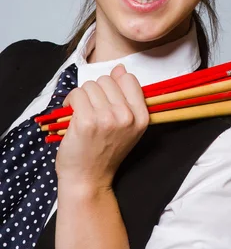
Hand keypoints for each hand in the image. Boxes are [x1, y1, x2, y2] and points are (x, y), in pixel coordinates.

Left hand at [55, 64, 148, 190]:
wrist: (88, 179)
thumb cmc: (105, 152)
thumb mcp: (126, 126)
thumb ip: (126, 97)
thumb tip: (120, 69)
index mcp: (141, 117)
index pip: (129, 80)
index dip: (114, 85)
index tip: (107, 99)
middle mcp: (127, 116)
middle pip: (107, 80)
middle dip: (96, 91)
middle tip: (92, 109)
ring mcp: (107, 118)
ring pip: (90, 86)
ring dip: (82, 96)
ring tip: (81, 112)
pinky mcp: (86, 121)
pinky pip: (77, 94)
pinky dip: (70, 101)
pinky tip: (71, 113)